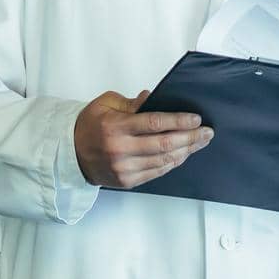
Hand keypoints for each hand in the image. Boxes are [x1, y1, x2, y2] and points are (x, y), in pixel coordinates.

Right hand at [72, 90, 213, 188]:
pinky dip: (173, 163)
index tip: (196, 118)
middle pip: (165, 144)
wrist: (71, 154)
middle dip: (191, 137)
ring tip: (200, 142)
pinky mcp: (127, 181)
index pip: (155, 123)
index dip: (179, 121)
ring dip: (186, 151)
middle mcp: (121, 149)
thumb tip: (154, 97)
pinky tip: (183, 154)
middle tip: (207, 132)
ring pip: (164, 160)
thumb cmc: (89, 125)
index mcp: (116, 126)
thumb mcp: (106, 103)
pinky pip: (157, 172)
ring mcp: (124, 168)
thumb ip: (132, 103)